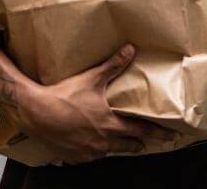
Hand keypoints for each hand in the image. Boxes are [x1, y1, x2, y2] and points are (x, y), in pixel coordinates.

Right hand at [7, 44, 176, 163]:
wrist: (35, 113)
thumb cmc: (64, 96)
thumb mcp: (92, 78)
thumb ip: (113, 65)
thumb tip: (130, 49)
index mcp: (110, 124)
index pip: (141, 129)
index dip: (158, 132)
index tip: (170, 135)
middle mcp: (102, 142)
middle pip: (128, 146)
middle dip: (139, 144)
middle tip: (146, 144)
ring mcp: (87, 152)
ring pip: (108, 152)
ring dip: (115, 147)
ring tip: (117, 143)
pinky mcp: (73, 157)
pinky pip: (88, 157)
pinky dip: (92, 151)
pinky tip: (90, 144)